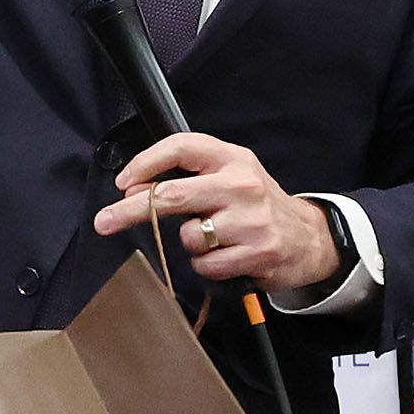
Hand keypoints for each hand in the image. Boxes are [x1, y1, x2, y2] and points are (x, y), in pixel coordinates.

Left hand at [91, 132, 340, 293]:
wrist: (310, 238)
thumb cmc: (256, 205)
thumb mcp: (230, 175)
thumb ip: (188, 176)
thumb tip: (132, 190)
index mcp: (232, 158)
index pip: (181, 147)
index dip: (145, 162)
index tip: (123, 182)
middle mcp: (242, 184)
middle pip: (172, 195)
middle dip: (129, 209)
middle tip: (103, 221)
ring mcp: (252, 220)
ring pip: (188, 236)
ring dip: (189, 243)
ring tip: (215, 238)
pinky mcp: (258, 253)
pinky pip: (205, 265)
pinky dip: (206, 266)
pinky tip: (227, 256)